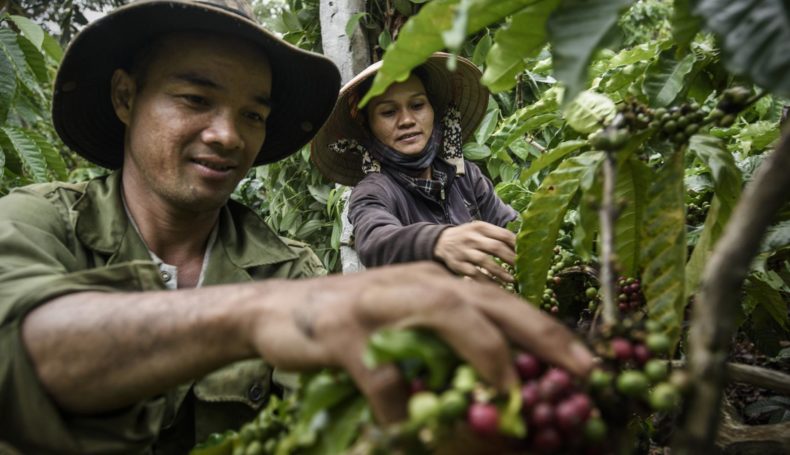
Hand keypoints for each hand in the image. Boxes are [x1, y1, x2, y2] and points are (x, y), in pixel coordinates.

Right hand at [247, 262, 592, 424]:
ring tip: (506, 398)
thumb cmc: (352, 325)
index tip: (587, 365)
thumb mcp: (405, 326)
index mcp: (436, 282)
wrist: (278, 312)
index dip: (548, 331)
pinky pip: (382, 371)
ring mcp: (379, 301)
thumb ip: (446, 345)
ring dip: (482, 356)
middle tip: (579, 372)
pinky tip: (405, 430)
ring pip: (444, 316)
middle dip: (539, 334)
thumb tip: (500, 384)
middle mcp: (415, 283)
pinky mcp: (343, 328)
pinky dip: (401, 406)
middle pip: (488, 301)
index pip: (504, 302)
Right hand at [433, 221, 515, 281]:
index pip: (503, 234)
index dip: (516, 245)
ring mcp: (464, 252)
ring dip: (500, 272)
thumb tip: (521, 245)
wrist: (440, 242)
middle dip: (511, 258)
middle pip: (496, 247)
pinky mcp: (458, 265)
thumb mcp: (479, 230)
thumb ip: (496, 235)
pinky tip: (497, 286)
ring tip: (512, 280)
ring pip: (485, 261)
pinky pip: (475, 274)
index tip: (527, 254)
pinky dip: (487, 281)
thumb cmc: (467, 237)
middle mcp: (472, 238)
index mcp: (480, 227)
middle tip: (522, 268)